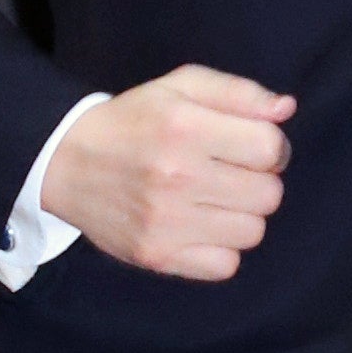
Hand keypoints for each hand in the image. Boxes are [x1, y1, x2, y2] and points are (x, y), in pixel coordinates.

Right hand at [39, 67, 294, 281]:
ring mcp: (167, 222)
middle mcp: (177, 176)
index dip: (272, 148)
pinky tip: (201, 228)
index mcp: (185, 127)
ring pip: (253, 232)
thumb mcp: (180, 87)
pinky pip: (225, 265)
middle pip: (269, 195)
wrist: (65, 162)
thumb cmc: (132, 121)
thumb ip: (237, 93)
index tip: (252, 148)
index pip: (270, 148)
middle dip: (259, 182)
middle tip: (230, 175)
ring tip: (215, 201)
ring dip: (242, 216)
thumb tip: (286, 110)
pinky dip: (222, 249)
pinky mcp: (157, 255)